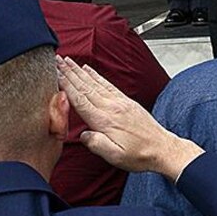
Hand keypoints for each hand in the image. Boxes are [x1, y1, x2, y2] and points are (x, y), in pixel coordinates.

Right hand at [58, 57, 202, 177]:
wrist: (162, 149)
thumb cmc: (139, 155)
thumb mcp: (114, 156)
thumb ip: (95, 144)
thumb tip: (82, 134)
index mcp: (104, 120)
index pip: (79, 99)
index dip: (65, 84)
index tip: (54, 73)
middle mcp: (111, 107)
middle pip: (84, 86)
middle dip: (68, 72)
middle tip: (56, 59)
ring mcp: (119, 102)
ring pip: (94, 82)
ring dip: (79, 70)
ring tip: (67, 61)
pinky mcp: (126, 101)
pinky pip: (107, 84)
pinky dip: (95, 75)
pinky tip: (88, 69)